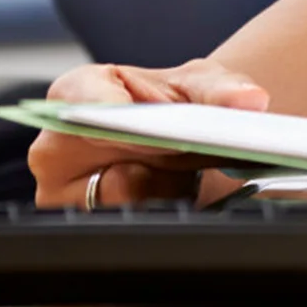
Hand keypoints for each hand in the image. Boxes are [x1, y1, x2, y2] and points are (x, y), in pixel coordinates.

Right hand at [29, 58, 268, 209]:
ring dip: (166, 184)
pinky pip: (132, 221)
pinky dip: (165, 204)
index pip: (84, 104)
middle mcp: (56, 149)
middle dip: (158, 154)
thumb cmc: (172, 99)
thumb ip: (224, 89)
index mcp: (74, 94)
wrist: (174, 131)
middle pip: (105, 156)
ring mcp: (64, 193)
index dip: (118, 116)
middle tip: (192, 146)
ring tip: (185, 164)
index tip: (151, 124)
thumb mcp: (199, 83)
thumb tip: (250, 101)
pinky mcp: (86, 223)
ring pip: (123, 199)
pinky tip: (180, 186)